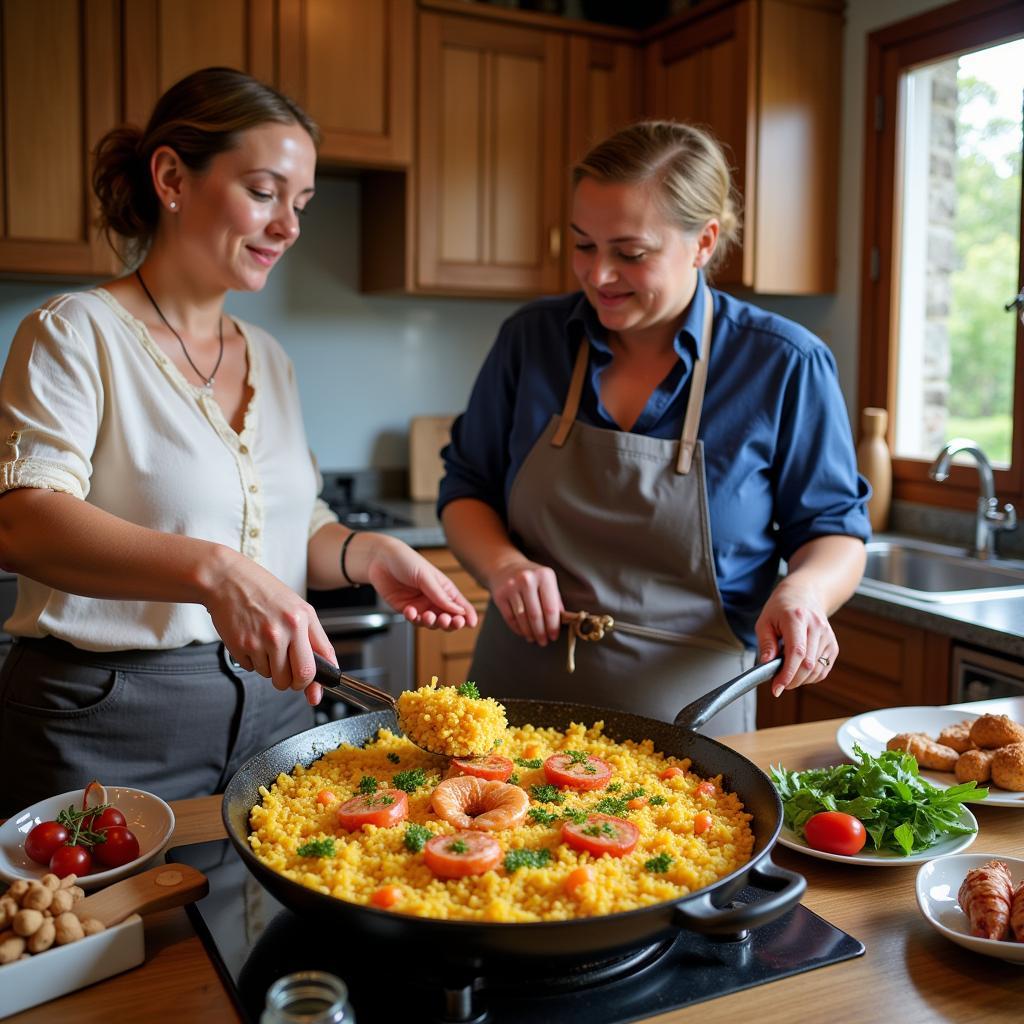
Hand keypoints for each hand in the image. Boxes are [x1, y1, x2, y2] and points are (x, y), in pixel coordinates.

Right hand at [202, 548, 332, 705]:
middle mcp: (284, 630)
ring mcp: (261, 640)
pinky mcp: (240, 647)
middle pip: (299, 677)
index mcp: (302, 618)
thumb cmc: (262, 591)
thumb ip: (310, 636)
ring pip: (273, 676)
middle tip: (289, 675)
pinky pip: (252, 669)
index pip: (322, 658)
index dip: (320, 681)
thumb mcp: (295, 606)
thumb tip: (320, 668)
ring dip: (270, 668)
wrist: (226, 579)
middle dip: (295, 683)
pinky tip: (250, 640)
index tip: (316, 693)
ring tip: (264, 642)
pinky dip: (253, 661)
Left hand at [358, 534, 478, 629]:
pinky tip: (410, 611)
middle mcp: (434, 599)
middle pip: (448, 618)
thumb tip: (459, 611)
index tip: (471, 623)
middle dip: (450, 622)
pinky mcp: (407, 610)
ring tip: (428, 616)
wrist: (380, 560)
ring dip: (432, 622)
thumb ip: (440, 595)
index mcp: (444, 588)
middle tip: (449, 621)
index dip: (467, 615)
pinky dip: (413, 619)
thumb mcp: (426, 576)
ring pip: (432, 623)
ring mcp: (421, 605)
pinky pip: (414, 620)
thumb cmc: (406, 560)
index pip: (460, 604)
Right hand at [487, 557, 562, 645]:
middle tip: (544, 642)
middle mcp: (527, 579)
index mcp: (544, 576)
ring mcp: (511, 586)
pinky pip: (510, 617)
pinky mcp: (499, 594)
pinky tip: (523, 633)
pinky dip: (517, 628)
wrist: (505, 566)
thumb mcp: (547, 582)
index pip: (550, 608)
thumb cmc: (532, 578)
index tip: (554, 637)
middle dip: (541, 632)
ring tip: (534, 639)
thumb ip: (555, 600)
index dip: (553, 626)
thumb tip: (564, 622)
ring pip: (522, 618)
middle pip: (536, 615)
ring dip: (529, 633)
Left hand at [754, 578, 836, 697]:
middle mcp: (816, 627)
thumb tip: (766, 665)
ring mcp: (827, 636)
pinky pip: (823, 669)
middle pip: (807, 664)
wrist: (804, 594)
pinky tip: (799, 671)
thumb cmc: (781, 608)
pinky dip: (811, 677)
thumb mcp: (765, 621)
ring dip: (800, 680)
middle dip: (791, 680)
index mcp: (797, 618)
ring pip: (816, 670)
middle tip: (778, 683)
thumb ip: (766, 644)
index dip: (787, 674)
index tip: (777, 688)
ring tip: (787, 673)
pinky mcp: (833, 645)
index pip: (796, 652)